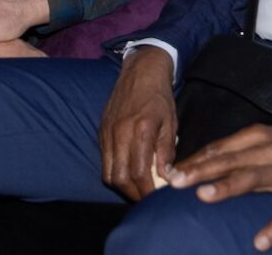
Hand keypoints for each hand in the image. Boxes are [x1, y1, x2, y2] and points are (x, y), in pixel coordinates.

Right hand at [98, 46, 177, 201]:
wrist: (140, 71)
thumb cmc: (159, 97)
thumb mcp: (170, 122)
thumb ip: (166, 151)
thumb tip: (166, 177)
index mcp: (140, 130)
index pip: (139, 173)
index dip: (146, 191)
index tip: (155, 200)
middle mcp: (120, 133)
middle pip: (119, 178)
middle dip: (132, 194)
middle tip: (145, 198)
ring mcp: (108, 132)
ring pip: (107, 172)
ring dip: (121, 185)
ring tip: (136, 188)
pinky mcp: (102, 131)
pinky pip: (104, 160)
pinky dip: (113, 171)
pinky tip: (126, 171)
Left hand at [167, 115, 271, 251]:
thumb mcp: (264, 141)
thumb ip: (235, 153)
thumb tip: (199, 166)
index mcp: (254, 138)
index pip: (217, 149)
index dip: (192, 161)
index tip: (167, 171)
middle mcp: (267, 151)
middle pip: (226, 161)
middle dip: (198, 170)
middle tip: (173, 181)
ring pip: (251, 178)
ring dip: (226, 186)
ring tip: (203, 197)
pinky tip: (259, 242)